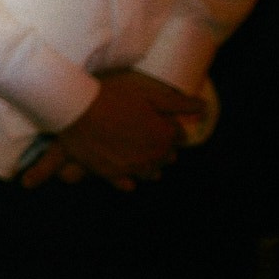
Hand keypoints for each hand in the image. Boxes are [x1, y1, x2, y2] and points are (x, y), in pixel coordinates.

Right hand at [22, 70, 200, 189]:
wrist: (76, 108)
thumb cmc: (113, 97)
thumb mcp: (149, 95)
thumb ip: (179, 104)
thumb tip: (203, 107)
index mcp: (165, 136)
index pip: (177, 136)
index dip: (168, 126)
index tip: (157, 118)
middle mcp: (153, 157)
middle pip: (166, 157)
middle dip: (160, 146)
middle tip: (144, 131)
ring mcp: (132, 168)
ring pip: (150, 173)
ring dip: (148, 163)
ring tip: (135, 150)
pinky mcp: (111, 174)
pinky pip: (127, 184)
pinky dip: (129, 178)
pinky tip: (124, 169)